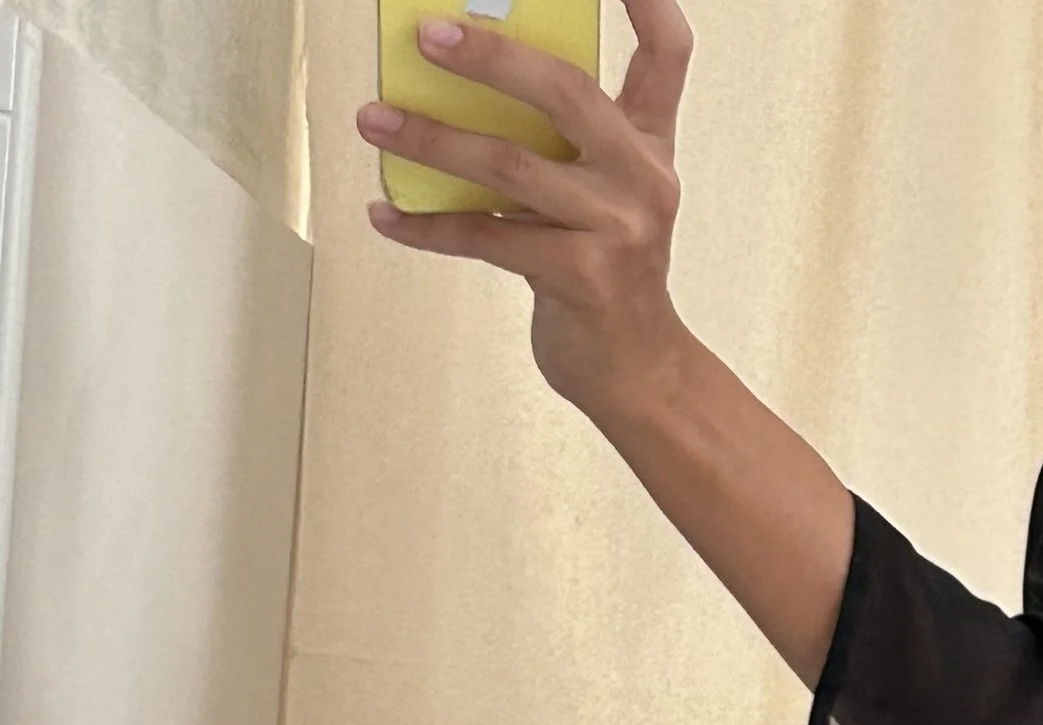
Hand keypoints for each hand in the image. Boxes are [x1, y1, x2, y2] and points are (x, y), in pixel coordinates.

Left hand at [359, 0, 694, 420]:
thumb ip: (559, 139)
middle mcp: (640, 178)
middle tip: (426, 37)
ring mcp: (615, 229)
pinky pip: (488, 237)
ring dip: (432, 140)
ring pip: (510, 166)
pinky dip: (429, 226)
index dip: (648, 1)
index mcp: (648, 144)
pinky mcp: (580, 277)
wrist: (635, 371)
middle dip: (490, 57)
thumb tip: (455, 84)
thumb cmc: (605, 273)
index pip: (667, 56)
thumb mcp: (601, 193)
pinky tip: (388, 214)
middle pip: (566, 92)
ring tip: (375, 120)